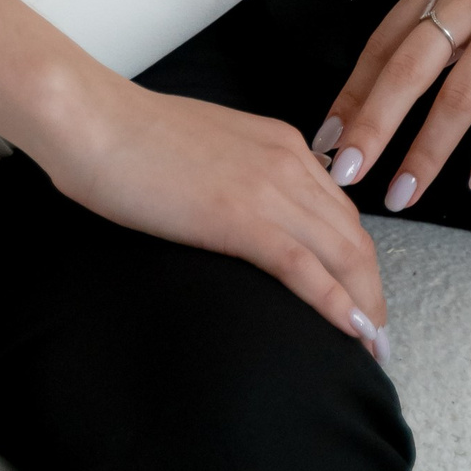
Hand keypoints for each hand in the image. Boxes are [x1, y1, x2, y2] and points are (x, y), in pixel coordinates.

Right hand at [44, 78, 391, 363]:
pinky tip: (351, 334)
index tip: (359, 297)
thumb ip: (239, 175)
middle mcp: (288, 161)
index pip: (340, 210)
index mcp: (280, 143)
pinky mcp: (241, 217)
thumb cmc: (132, 137)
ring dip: (365, 306)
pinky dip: (336, 305)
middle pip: (353, 236)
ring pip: (343, 254)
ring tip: (371, 349)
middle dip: (371, 291)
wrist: (95, 121)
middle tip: (375, 338)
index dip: (356, 260)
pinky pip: (305, 267)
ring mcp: (268, 187)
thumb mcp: (207, 150)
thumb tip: (242, 212)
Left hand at [313, 0, 470, 211]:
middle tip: (344, 173)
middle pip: (407, 68)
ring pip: (459, 92)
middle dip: (371, 126)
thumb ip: (450, 10)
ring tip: (405, 192)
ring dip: (427, 149)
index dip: (352, 92)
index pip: (383, 41)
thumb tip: (412, 66)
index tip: (327, 136)